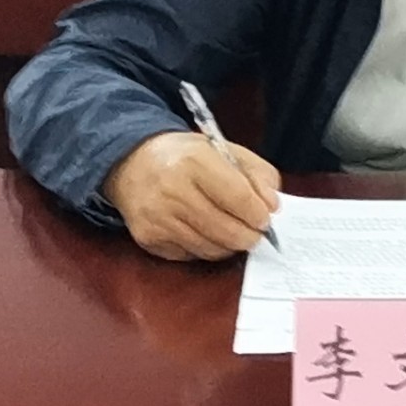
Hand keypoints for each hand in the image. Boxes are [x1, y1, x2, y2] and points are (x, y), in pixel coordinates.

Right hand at [102, 131, 280, 261]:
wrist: (133, 163)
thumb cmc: (186, 157)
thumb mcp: (225, 151)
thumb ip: (257, 174)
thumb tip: (272, 206)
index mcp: (195, 160)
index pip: (238, 197)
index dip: (258, 214)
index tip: (266, 219)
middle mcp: (173, 190)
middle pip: (226, 229)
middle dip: (249, 236)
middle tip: (256, 233)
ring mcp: (158, 218)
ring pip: (211, 248)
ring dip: (229, 245)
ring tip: (234, 232)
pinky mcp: (148, 238)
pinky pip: (191, 255)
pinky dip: (206, 248)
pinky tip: (206, 232)